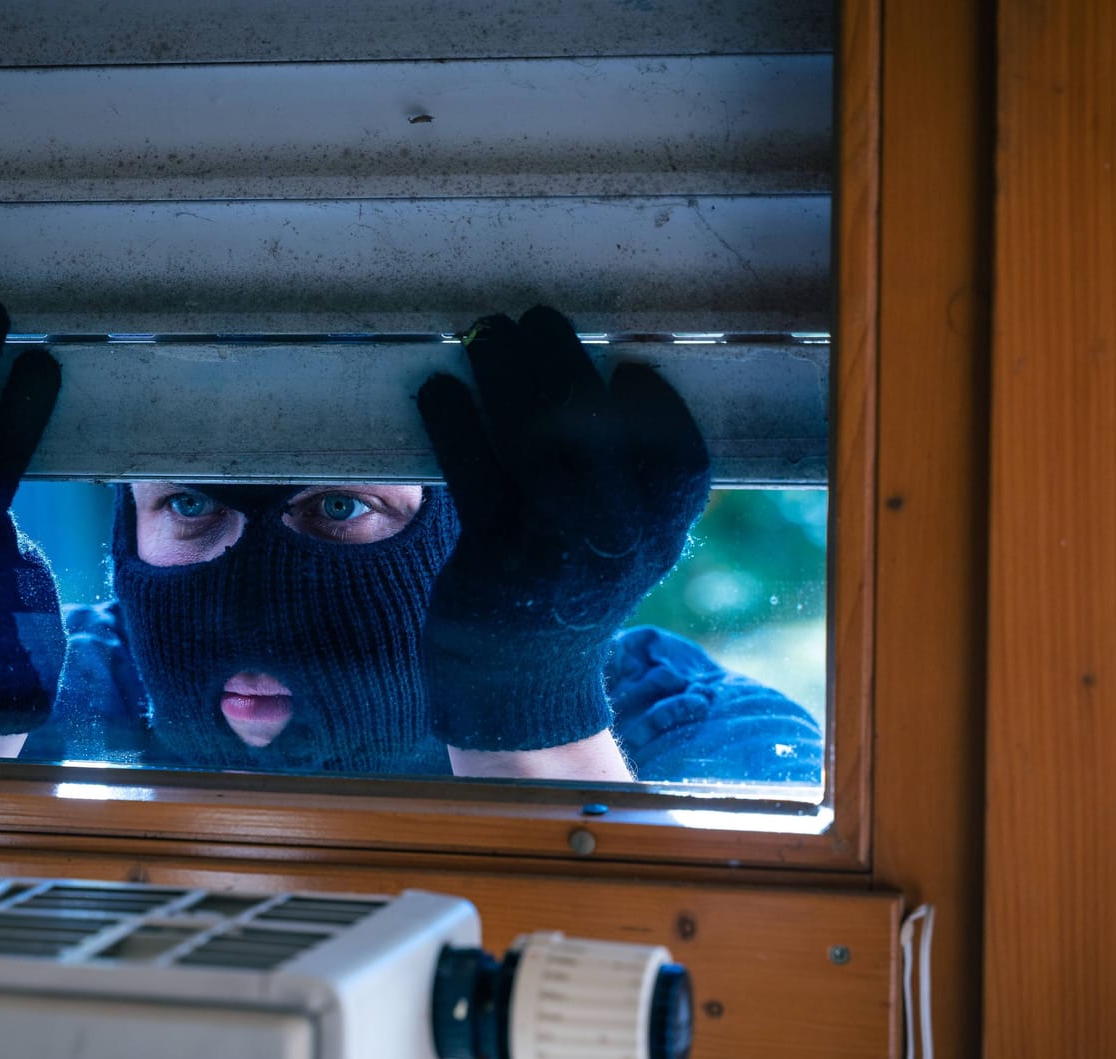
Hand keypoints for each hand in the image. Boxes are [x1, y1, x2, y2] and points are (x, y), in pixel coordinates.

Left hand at [417, 306, 710, 751]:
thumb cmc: (569, 582)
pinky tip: (438, 389)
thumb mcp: (623, 538)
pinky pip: (474, 480)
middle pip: (595, 430)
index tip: (626, 366)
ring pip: (534, 445)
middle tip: (533, 316)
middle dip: (559, 362)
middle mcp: (619, 544)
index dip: (654, 405)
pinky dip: (454, 427)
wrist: (517, 684)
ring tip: (485, 332)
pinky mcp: (493, 567)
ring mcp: (555, 557)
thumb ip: (629, 470)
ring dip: (505, 377)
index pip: (677, 455)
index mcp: (662, 533)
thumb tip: (621, 364)